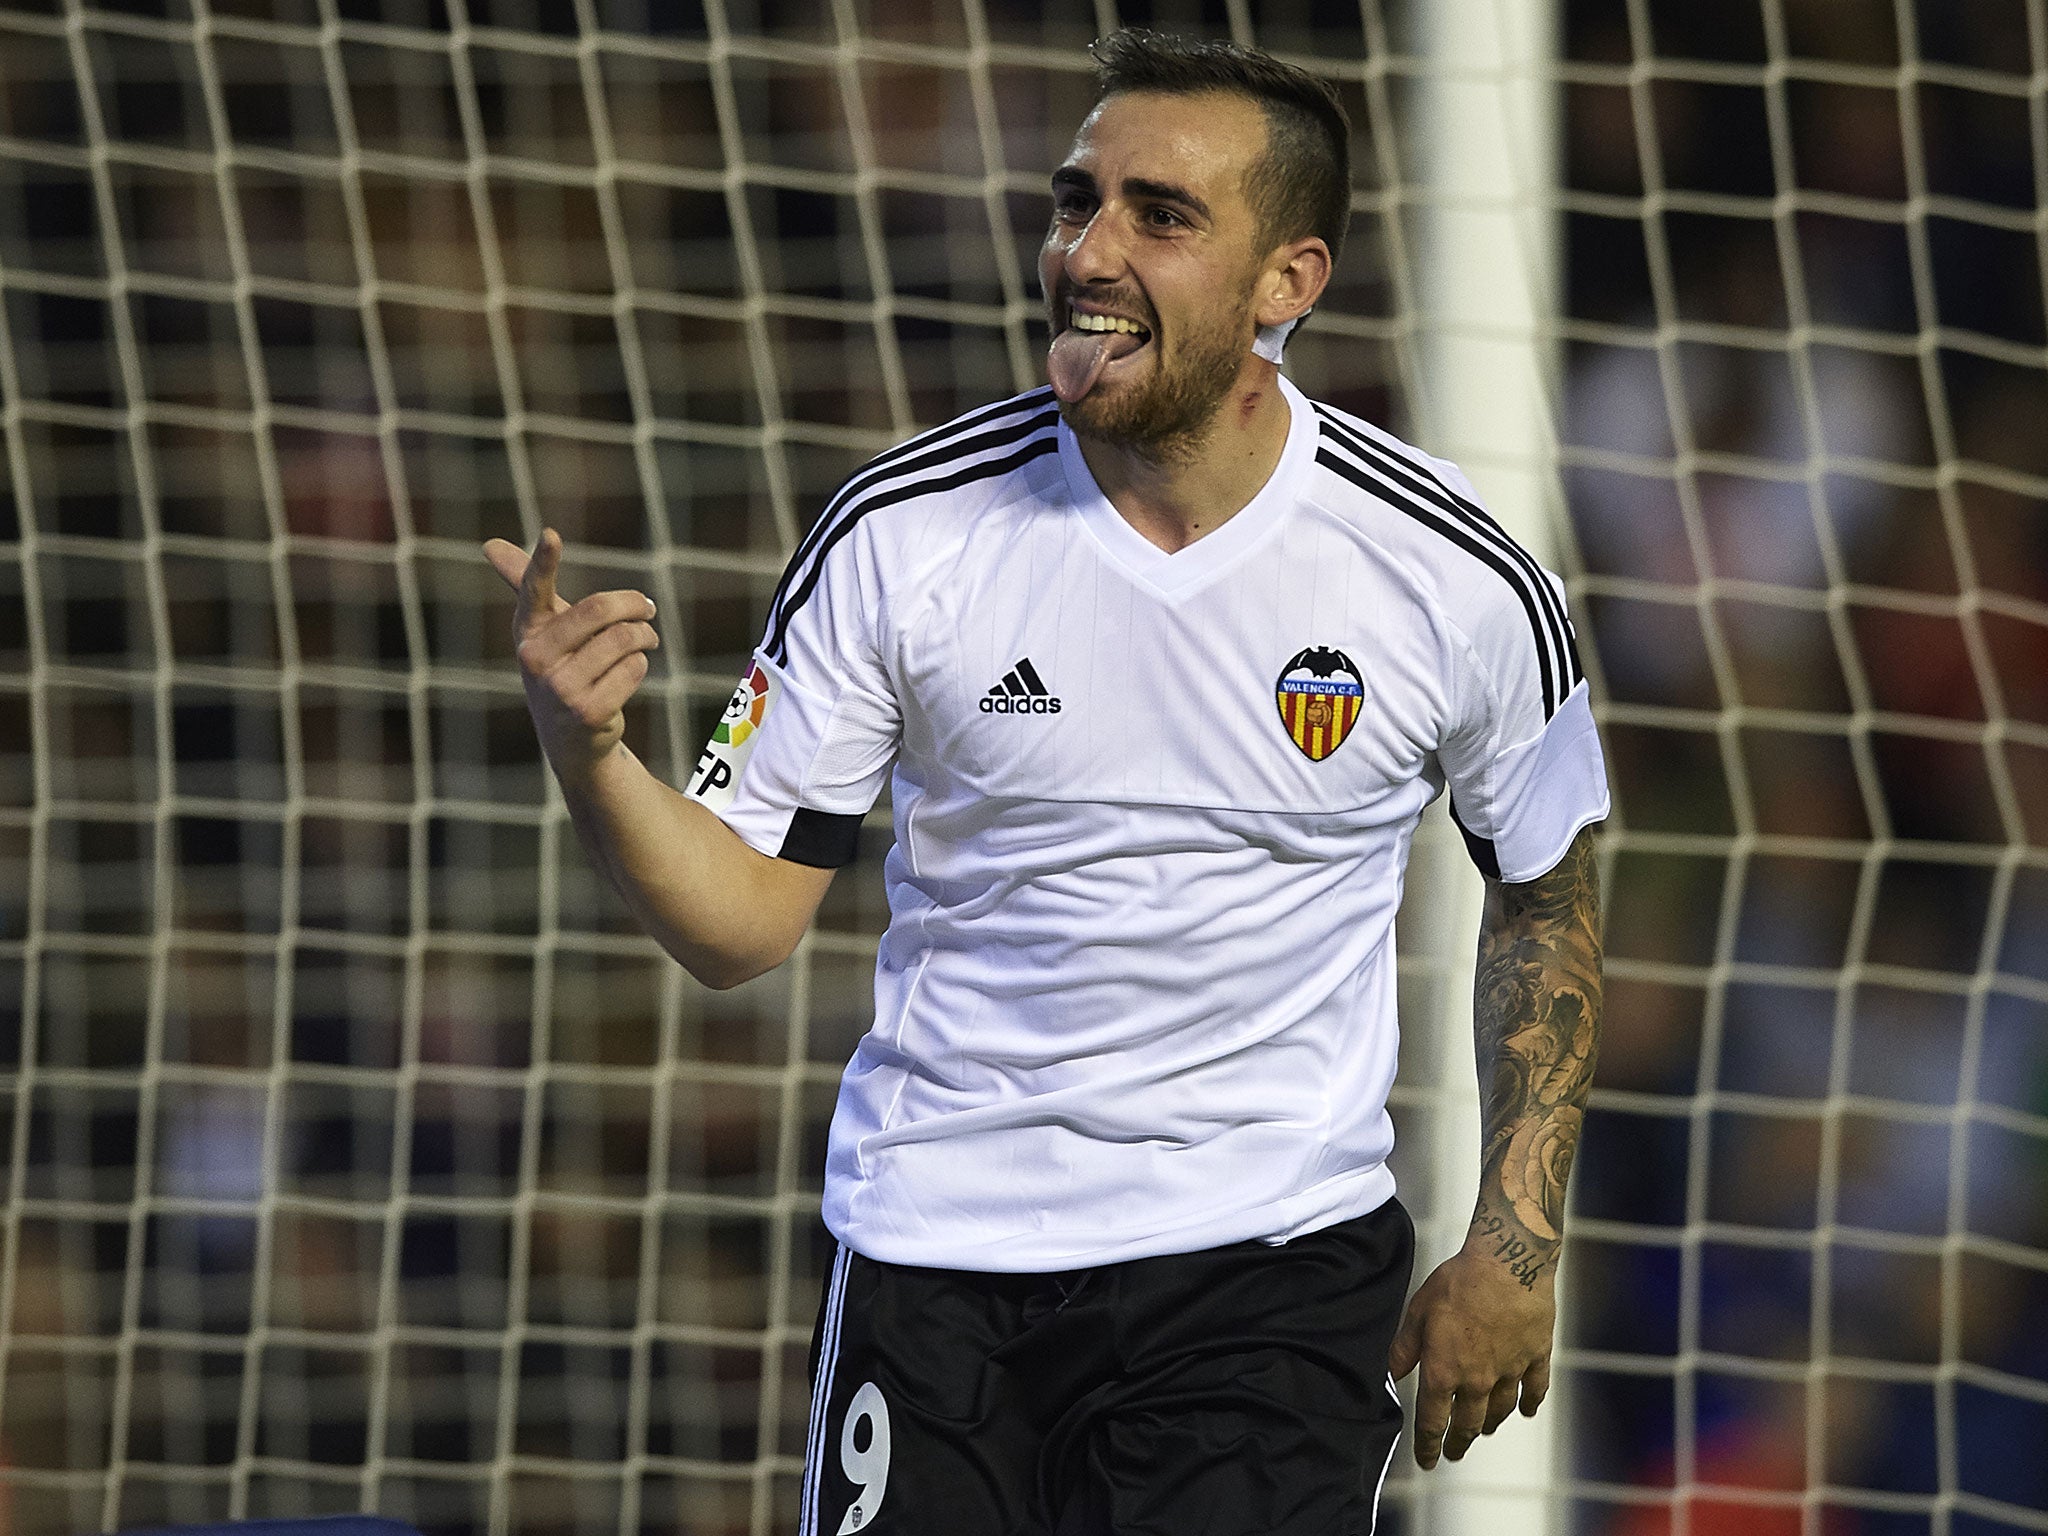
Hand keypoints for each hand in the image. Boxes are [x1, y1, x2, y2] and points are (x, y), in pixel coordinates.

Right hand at [484, 528, 659, 784]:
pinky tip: (630, 673)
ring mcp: (560, 689)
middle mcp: (535, 659)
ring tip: (646, 639)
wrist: (571, 739)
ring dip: (644, 635)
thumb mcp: (543, 629)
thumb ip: (525, 585)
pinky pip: (633, 668)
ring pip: (623, 639)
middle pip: (599, 609)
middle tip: (648, 608)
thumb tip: (489, 544)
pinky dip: (640, 665)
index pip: (533, 590)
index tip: (550, 535)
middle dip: (634, 604)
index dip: (542, 561)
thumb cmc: (560, 668)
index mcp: (527, 631)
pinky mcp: (588, 712)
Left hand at [1388, 1243, 1555, 1468]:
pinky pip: (1535, 1389)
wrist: (1508, 1264)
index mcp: (1445, 1371)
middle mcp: (1478, 1380)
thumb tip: (1390, 1375)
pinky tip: (1527, 1411)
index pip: (1433, 1421)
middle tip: (1454, 1453)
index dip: (1428, 1444)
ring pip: (1500, 1410)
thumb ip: (1404, 1348)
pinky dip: (1530, 1403)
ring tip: (1485, 1430)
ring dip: (1490, 1424)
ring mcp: (1510, 1371)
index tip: (1427, 1460)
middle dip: (1459, 1442)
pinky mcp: (1536, 1356)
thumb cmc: (1459, 1283)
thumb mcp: (1419, 1312)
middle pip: (1469, 1423)